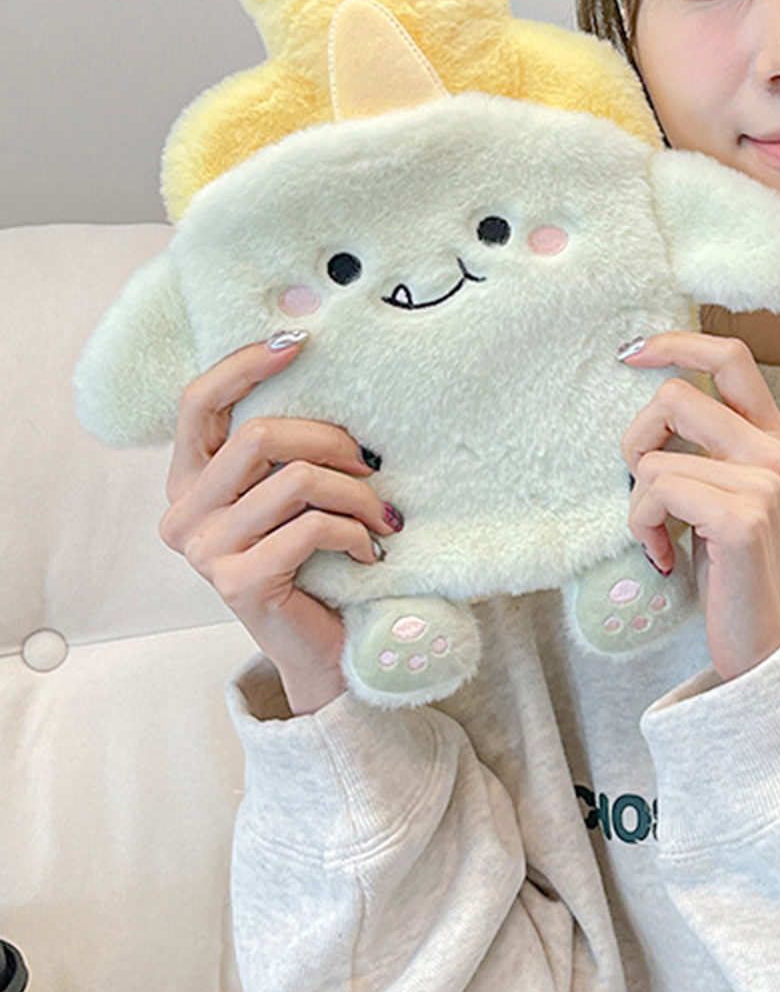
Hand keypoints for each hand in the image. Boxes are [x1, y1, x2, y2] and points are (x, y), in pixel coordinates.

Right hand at [158, 335, 397, 714]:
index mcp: (189, 481)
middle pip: (260, 435)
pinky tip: (372, 550)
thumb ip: (284, 450)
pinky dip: (357, 533)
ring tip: (383, 516)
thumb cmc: (313, 562)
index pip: (197, 402)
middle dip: (332, 441)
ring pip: (297, 481)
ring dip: (357, 495)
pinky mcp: (238, 582)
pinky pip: (313, 529)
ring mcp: (205, 551)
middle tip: (372, 466)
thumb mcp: (292, 495)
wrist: (320, 649)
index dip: (245, 365)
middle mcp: (183, 513)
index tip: (300, 342)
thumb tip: (320, 372)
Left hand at [619, 332, 779, 680]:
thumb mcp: (726, 495)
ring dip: (638, 504)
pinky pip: (657, 491)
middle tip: (643, 491)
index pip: (731, 356)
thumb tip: (650, 406)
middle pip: (674, 397)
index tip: (632, 354)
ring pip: (654, 456)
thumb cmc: (733, 572)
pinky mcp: (742, 518)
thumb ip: (706, 448)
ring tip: (660, 536)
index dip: (676, 343)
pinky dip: (644, 527)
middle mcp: (775, 452)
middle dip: (635, 442)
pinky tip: (664, 556)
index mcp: (773, 438)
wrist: (768, 645)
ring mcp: (764, 484)